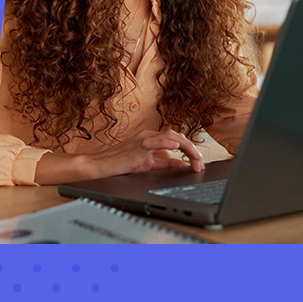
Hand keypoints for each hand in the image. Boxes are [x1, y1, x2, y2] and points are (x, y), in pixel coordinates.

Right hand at [84, 129, 203, 178]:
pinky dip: (167, 142)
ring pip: (170, 136)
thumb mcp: (148, 165)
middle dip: (192, 149)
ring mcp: (143, 138)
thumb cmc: (121, 164)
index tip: (198, 162)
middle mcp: (149, 135)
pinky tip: (176, 147)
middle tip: (200, 163)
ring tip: (195, 156)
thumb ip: (165, 163)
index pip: (177, 140)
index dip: (190, 150)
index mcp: (152, 138)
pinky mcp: (137, 145)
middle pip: (177, 136)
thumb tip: (181, 164)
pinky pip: (154, 141)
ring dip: (185, 146)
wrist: (102, 166)